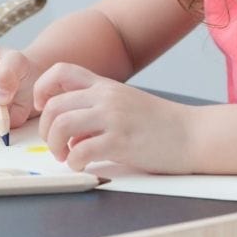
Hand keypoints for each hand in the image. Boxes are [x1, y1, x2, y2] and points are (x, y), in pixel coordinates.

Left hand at [33, 63, 197, 172]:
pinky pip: (80, 151)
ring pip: (61, 125)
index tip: (43, 107)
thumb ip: (97, 106)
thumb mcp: (126, 102)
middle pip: (54, 105)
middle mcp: (106, 97)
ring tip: (65, 157)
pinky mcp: (120, 142)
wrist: (193, 135)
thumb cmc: (159, 124)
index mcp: (106, 85)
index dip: (42, 88)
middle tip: (55, 145)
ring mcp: (113, 118)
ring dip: (55, 146)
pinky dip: (73, 163)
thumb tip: (68, 128)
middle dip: (45, 130)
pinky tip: (82, 166)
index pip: (61, 71)